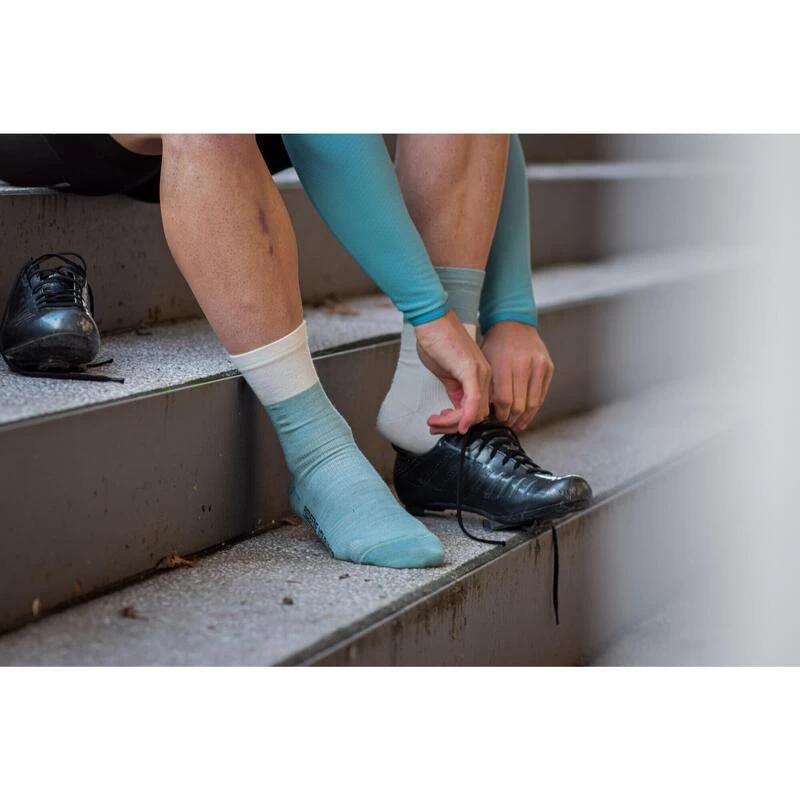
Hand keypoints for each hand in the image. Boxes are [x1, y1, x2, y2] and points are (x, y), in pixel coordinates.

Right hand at [413, 310, 491, 434]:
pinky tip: (456, 425)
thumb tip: (454, 408)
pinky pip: (473, 401)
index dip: (459, 421)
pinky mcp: (470, 371)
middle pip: (477, 415)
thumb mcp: (446, 372)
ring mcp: (479, 373)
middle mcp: (484, 376)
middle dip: (454, 425)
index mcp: (480, 376)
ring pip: (474, 412)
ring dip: (452, 423)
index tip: (441, 423)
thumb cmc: (437, 339)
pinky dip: (465, 417)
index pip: (477, 409)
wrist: (432, 319)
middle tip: (434, 426)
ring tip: (433, 421)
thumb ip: (454, 390)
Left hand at [481, 321, 553, 431]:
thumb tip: (489, 413)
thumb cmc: (495, 345)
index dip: (500, 414)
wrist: (513, 324)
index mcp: (505, 364)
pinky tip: (527, 415)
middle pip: (520, 404)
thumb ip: (489, 387)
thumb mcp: (486, 364)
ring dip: (524, 417)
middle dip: (511, 418)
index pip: (504, 400)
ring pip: (533, 403)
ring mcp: (539, 366)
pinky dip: (534, 408)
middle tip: (505, 424)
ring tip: (517, 423)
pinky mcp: (549, 368)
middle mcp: (524, 365)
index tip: (496, 420)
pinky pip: (542, 395)